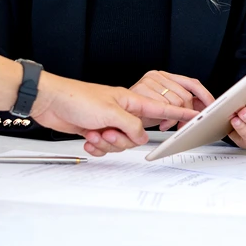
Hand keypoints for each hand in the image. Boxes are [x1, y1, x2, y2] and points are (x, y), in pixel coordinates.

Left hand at [29, 73, 199, 156]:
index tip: (195, 115)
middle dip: (121, 140)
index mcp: (130, 102)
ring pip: (120, 144)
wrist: (50, 102)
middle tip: (108, 132)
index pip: (160, 108)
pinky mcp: (96, 131)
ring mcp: (109, 123)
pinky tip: (87, 137)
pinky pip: (105, 148)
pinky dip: (96, 146)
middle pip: (136, 136)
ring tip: (94, 133)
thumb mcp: (111, 112)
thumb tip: (141, 138)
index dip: (178, 113)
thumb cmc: (77, 98)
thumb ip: (132, 126)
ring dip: (106, 143)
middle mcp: (122, 113)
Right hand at [127, 71, 213, 129]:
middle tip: (181, 125)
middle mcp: (158, 76)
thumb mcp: (164, 106)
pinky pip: (166, 107)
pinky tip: (161, 124)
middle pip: (186, 95)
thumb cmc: (140, 112)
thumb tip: (203, 106)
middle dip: (187, 114)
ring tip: (165, 125)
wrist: (117, 116)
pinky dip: (167, 119)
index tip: (212, 106)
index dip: (205, 96)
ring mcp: (150, 81)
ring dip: (174, 119)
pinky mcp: (142, 88)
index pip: (192, 83)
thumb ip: (182, 103)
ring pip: (178, 102)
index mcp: (165, 76)